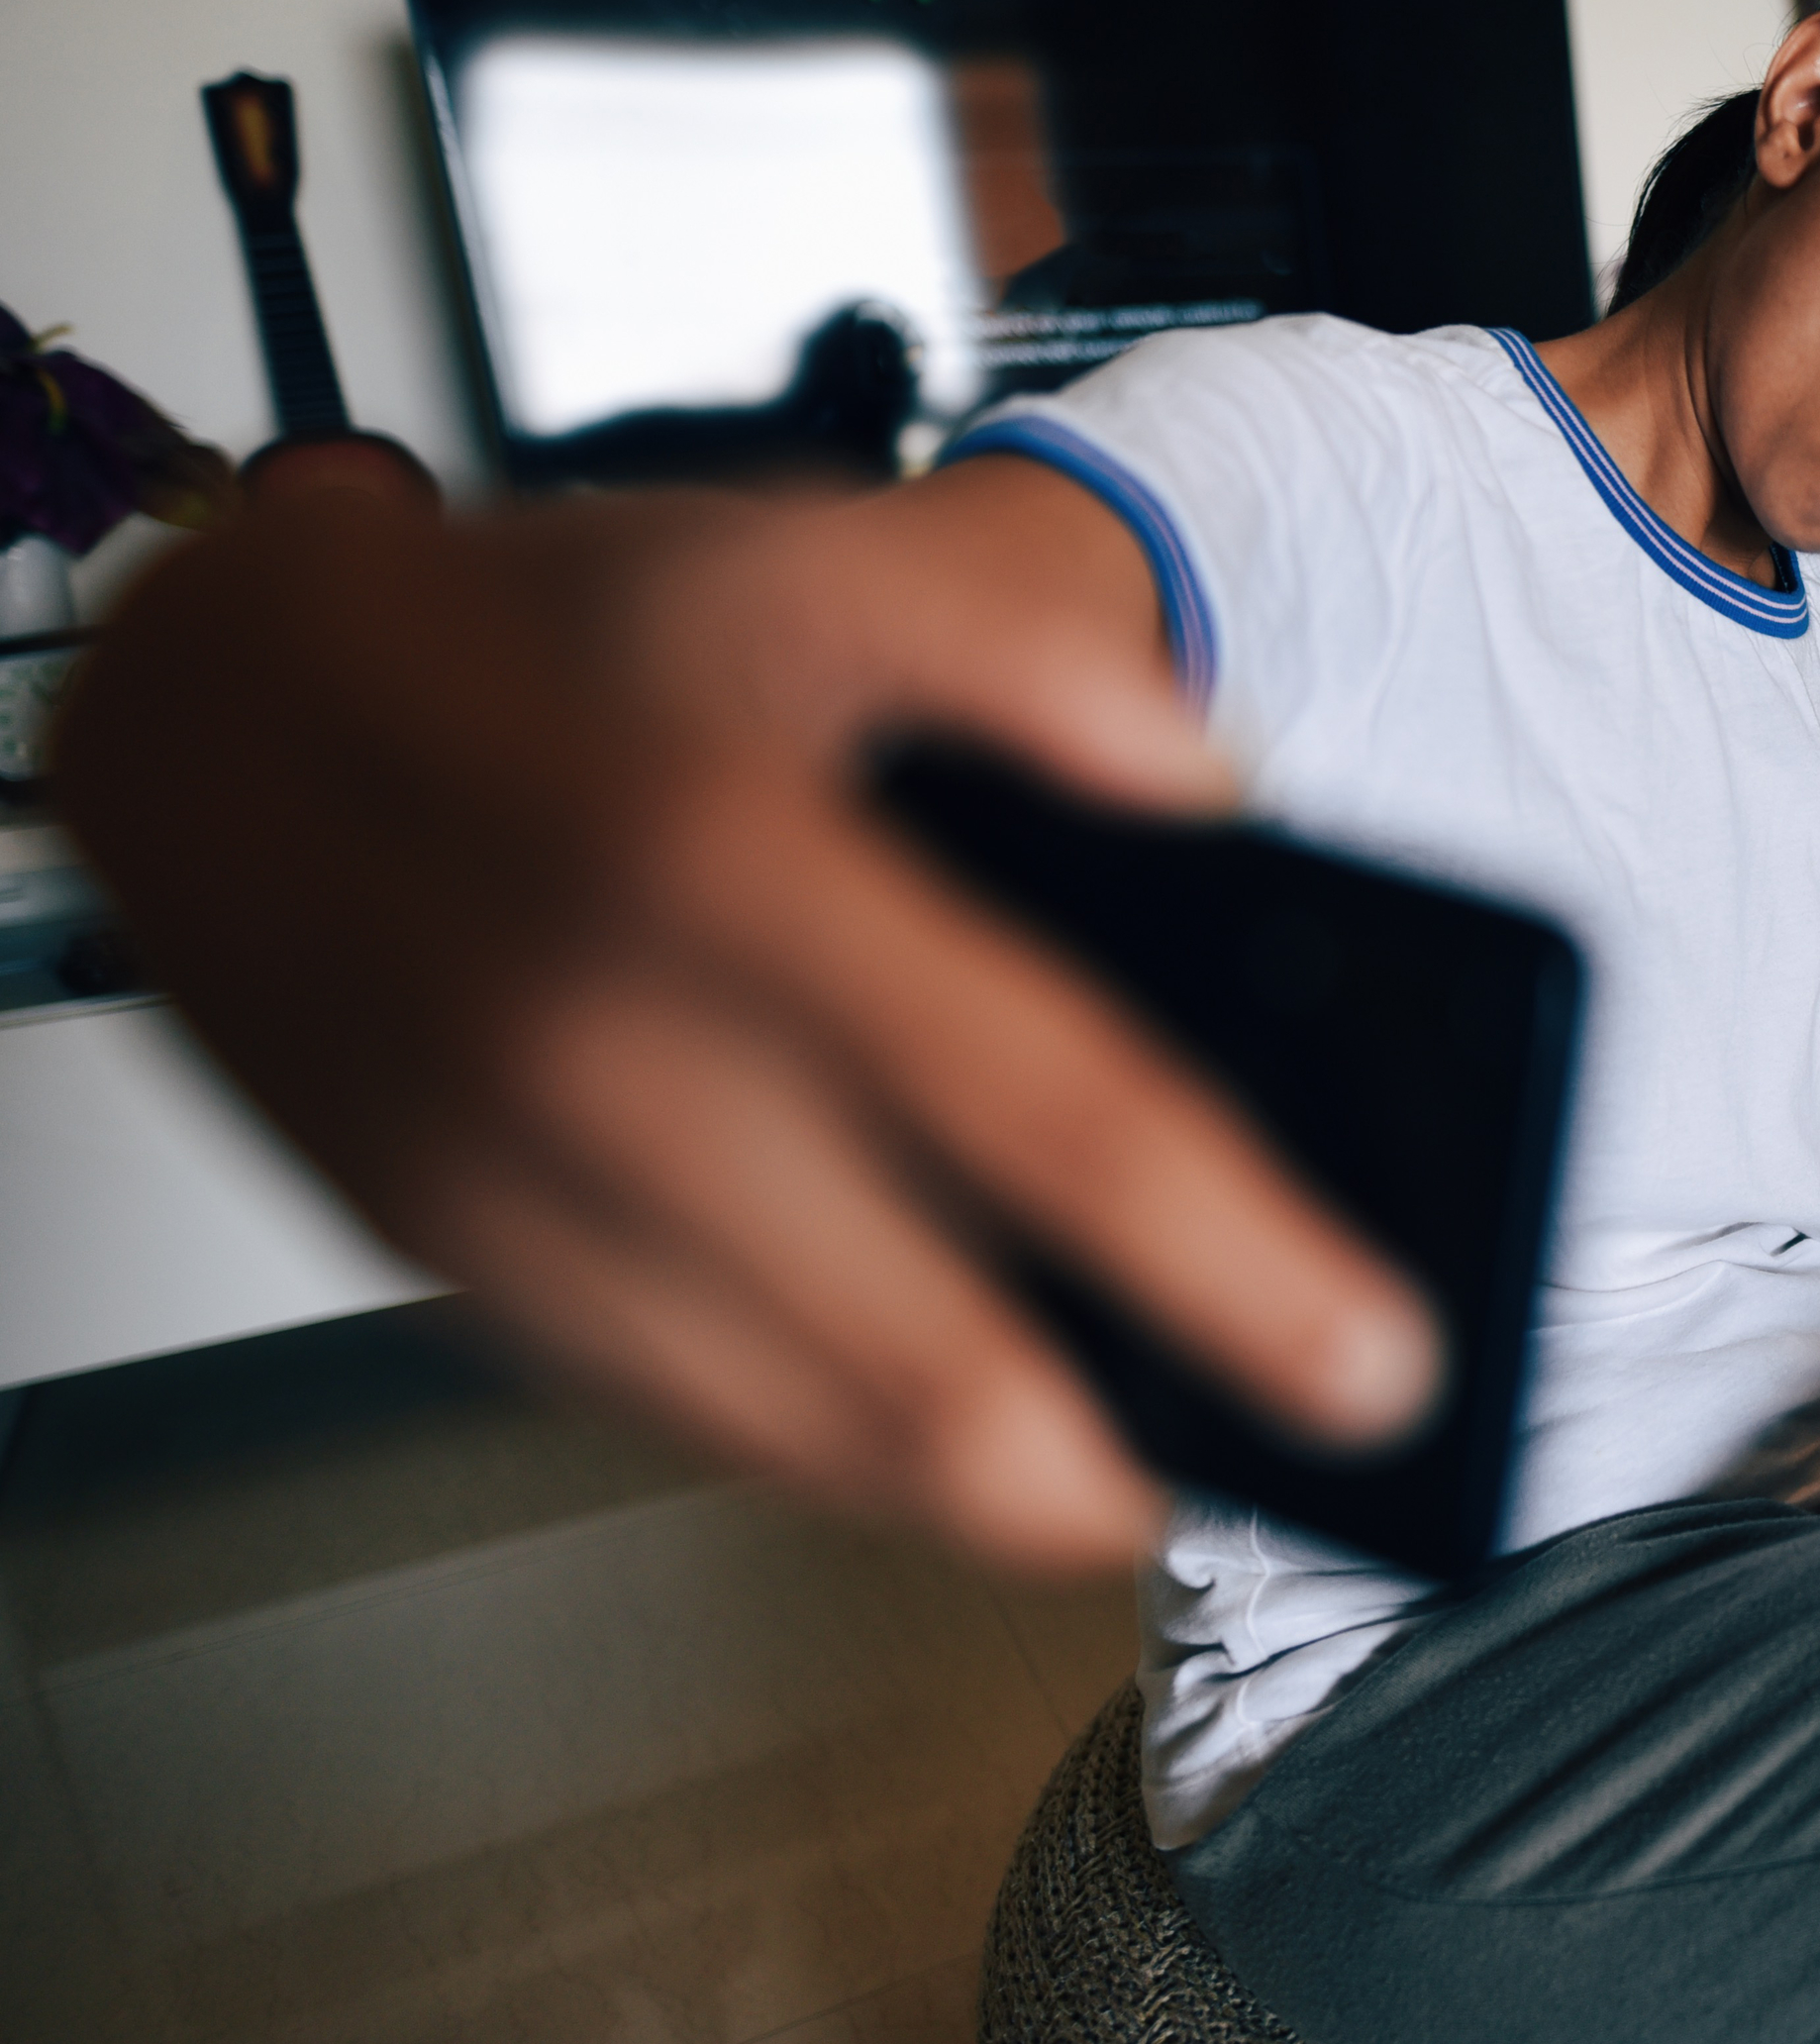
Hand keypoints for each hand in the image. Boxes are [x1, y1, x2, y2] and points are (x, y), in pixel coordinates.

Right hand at [55, 462, 1442, 1573]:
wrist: (216, 706)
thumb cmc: (557, 644)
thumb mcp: (808, 558)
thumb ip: (1038, 656)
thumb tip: (1224, 793)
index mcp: (733, 864)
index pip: (1047, 1107)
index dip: (1238, 1263)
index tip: (1380, 1359)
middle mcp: (611, 1056)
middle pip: (934, 1354)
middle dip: (1144, 1452)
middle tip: (1303, 1450)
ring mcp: (513, 1194)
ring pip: (814, 1438)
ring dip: (1012, 1486)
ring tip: (1150, 1464)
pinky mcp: (455, 1270)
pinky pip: (692, 1422)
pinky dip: (852, 1451)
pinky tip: (961, 1430)